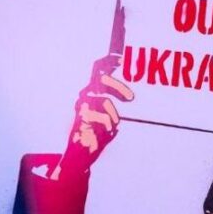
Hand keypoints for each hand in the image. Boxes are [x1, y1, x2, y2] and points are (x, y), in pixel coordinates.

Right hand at [53, 54, 133, 179]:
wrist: (82, 154)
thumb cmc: (98, 134)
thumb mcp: (111, 117)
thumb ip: (115, 106)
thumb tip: (130, 94)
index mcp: (93, 92)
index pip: (99, 70)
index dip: (108, 62)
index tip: (120, 59)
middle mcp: (85, 96)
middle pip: (101, 79)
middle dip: (118, 87)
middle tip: (131, 99)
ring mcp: (82, 106)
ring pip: (105, 101)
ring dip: (113, 117)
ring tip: (110, 128)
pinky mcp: (81, 118)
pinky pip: (105, 119)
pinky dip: (109, 127)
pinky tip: (103, 133)